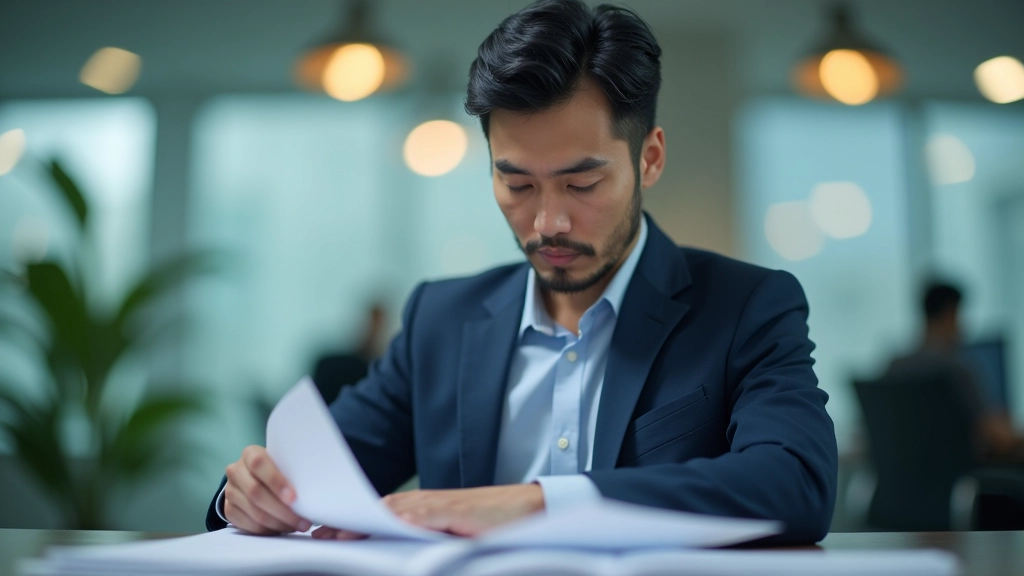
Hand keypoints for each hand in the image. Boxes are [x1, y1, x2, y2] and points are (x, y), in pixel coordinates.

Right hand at [224, 445, 311, 534]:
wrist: (253, 477)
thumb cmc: (276, 469)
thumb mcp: (282, 463)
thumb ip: (291, 470)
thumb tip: (314, 490)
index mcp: (250, 454)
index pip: (259, 464)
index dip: (276, 481)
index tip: (294, 498)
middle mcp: (236, 471)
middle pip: (256, 493)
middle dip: (283, 511)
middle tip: (303, 521)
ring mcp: (230, 491)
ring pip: (254, 512)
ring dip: (278, 523)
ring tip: (296, 526)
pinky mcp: (229, 509)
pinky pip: (249, 525)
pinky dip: (268, 530)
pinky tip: (282, 529)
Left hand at [312, 484, 544, 539]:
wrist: (528, 508)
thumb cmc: (490, 523)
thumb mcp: (451, 533)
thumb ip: (423, 535)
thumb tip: (394, 546)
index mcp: (422, 510)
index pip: (379, 516)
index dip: (351, 524)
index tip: (324, 534)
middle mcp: (426, 503)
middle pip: (379, 510)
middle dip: (348, 522)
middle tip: (318, 533)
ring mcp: (441, 505)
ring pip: (397, 510)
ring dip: (367, 520)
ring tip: (340, 532)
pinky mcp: (458, 510)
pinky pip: (428, 514)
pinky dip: (409, 518)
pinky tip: (390, 523)